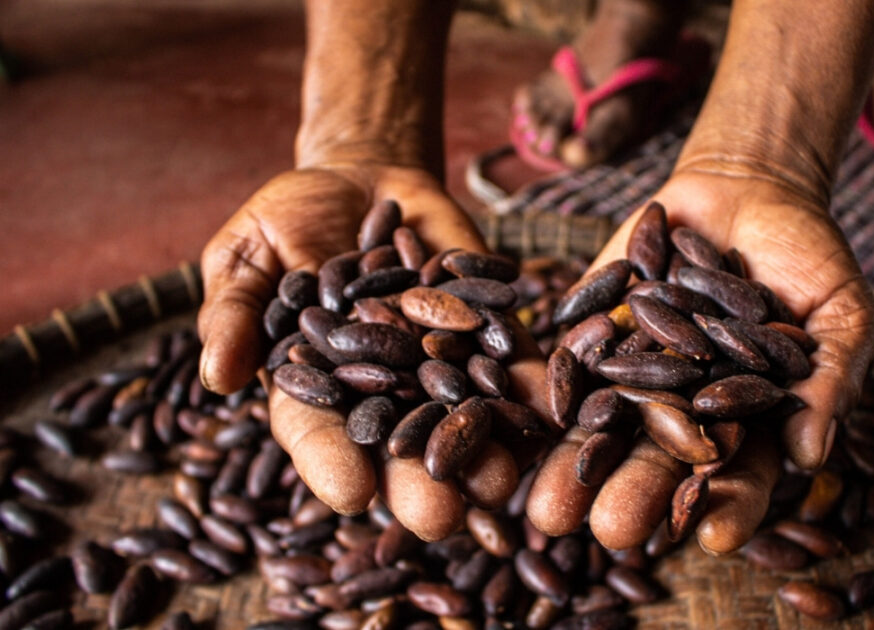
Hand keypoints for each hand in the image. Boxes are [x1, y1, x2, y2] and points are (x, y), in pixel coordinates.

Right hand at [198, 164, 548, 539]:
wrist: (365, 180)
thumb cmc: (289, 219)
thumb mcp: (247, 255)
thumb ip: (234, 311)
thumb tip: (219, 377)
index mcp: (315, 383)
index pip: (317, 433)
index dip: (332, 463)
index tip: (352, 494)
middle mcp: (380, 386)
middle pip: (398, 441)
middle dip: (420, 478)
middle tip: (442, 516)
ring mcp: (435, 358)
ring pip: (459, 411)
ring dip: (483, 447)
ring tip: (503, 480)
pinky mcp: (481, 325)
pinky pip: (505, 355)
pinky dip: (525, 381)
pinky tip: (546, 406)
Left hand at [526, 167, 873, 552]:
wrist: (743, 189)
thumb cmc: (806, 258)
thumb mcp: (839, 311)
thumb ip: (829, 381)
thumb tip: (810, 458)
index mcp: (745, 420)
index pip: (741, 475)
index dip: (731, 506)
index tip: (715, 539)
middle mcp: (683, 408)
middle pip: (658, 462)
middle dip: (634, 495)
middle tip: (612, 532)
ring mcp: (634, 371)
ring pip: (603, 428)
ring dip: (574, 469)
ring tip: (549, 510)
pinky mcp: (594, 331)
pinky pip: (569, 364)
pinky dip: (549, 391)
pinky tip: (525, 422)